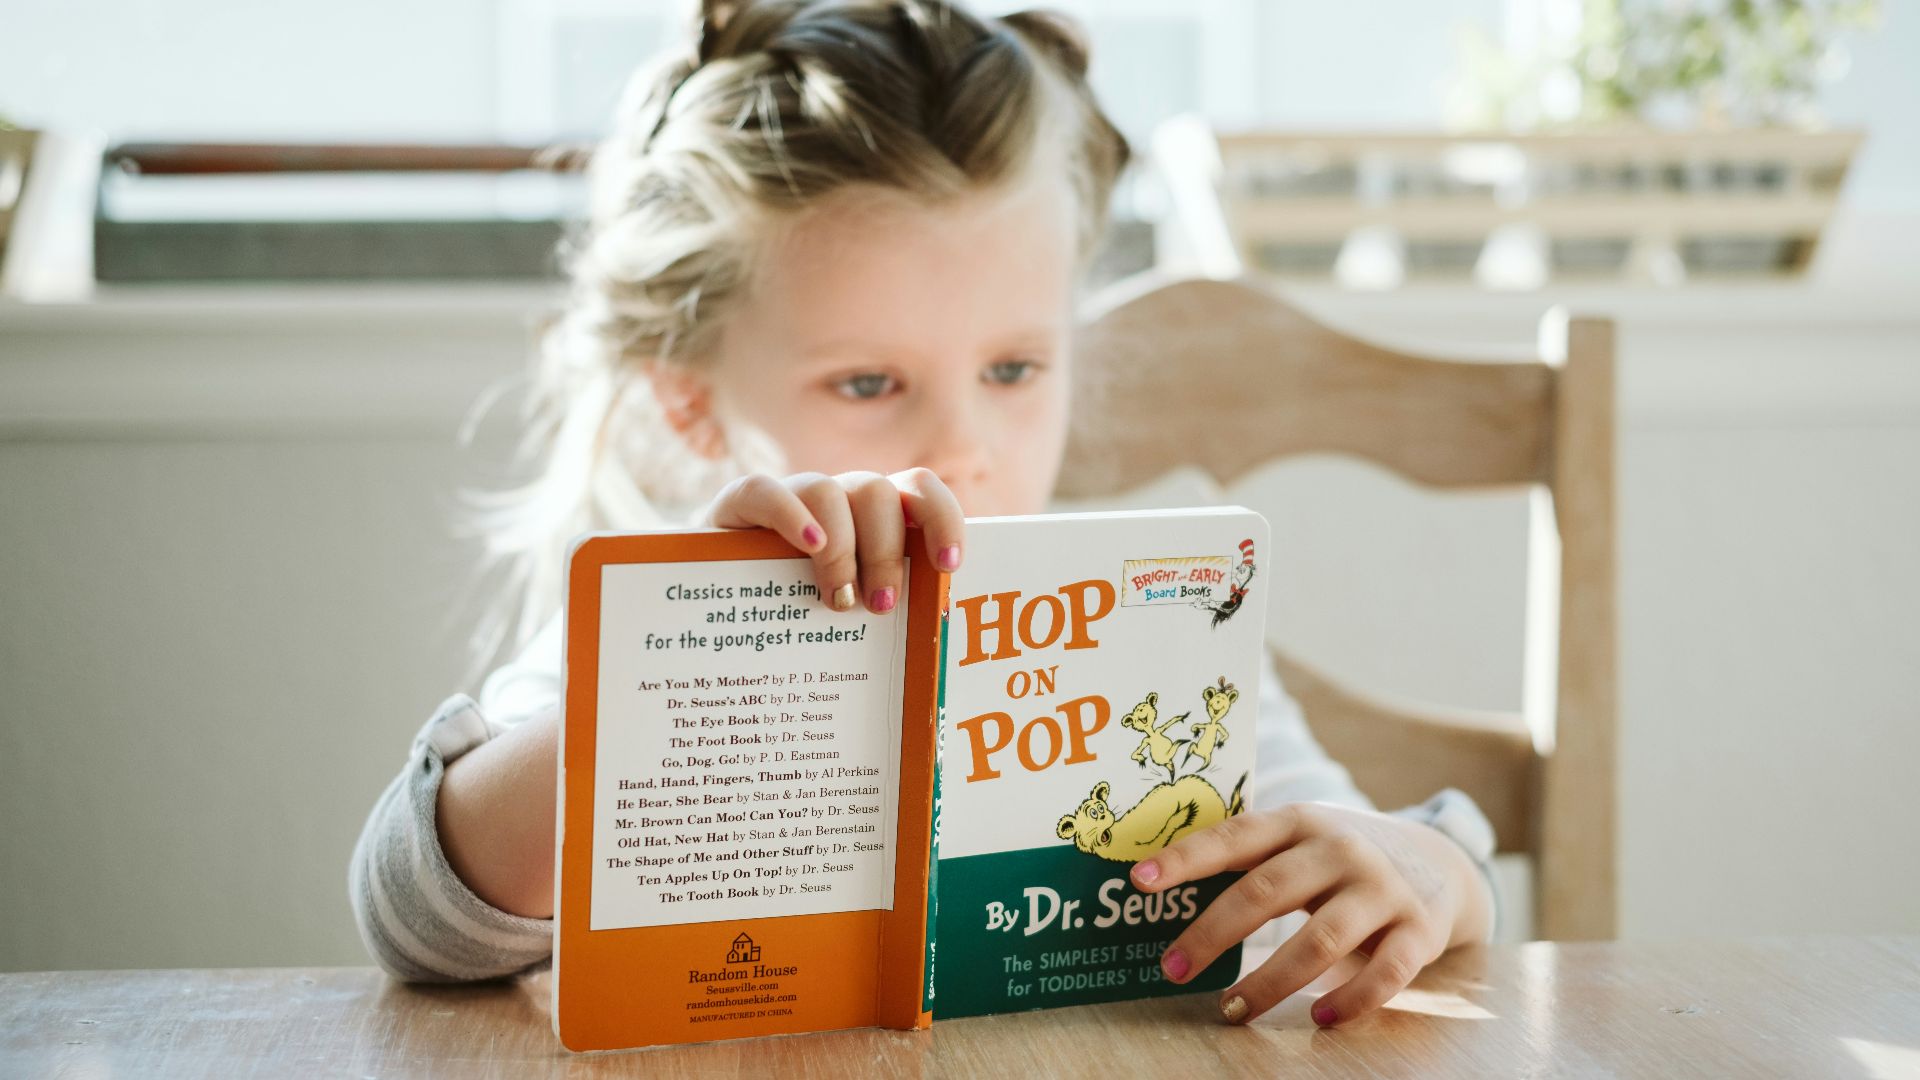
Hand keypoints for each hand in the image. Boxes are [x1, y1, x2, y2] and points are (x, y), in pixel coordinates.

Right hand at [696, 469, 964, 613]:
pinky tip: (809, 548)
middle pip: (878, 493)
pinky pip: (766, 491)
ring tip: (838, 602)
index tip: (949, 565)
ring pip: (831, 491)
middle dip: (888, 551)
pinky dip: (792, 516)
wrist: (713, 611)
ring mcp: (789, 497)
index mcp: (873, 519)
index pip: (918, 491)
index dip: (942, 518)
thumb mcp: (845, 618)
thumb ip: (881, 617)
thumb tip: (929, 674)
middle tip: (881, 606)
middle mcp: (837, 499)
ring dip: (844, 549)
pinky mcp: (739, 505)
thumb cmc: (795, 622)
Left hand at [1131, 801, 1491, 1027]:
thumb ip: (1248, 859)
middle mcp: (1340, 849)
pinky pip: (1385, 974)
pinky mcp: (1419, 930)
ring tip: (1232, 1011)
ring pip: (1320, 940)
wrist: (1439, 862)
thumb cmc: (1340, 859)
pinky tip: (1318, 1019)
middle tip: (1172, 969)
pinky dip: (1349, 1000)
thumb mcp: (1300, 841)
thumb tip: (1160, 891)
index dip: (1187, 857)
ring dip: (1269, 982)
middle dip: (1213, 933)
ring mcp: (1382, 889)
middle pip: (1267, 891)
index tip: (1140, 880)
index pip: (1235, 836)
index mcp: (1299, 822)